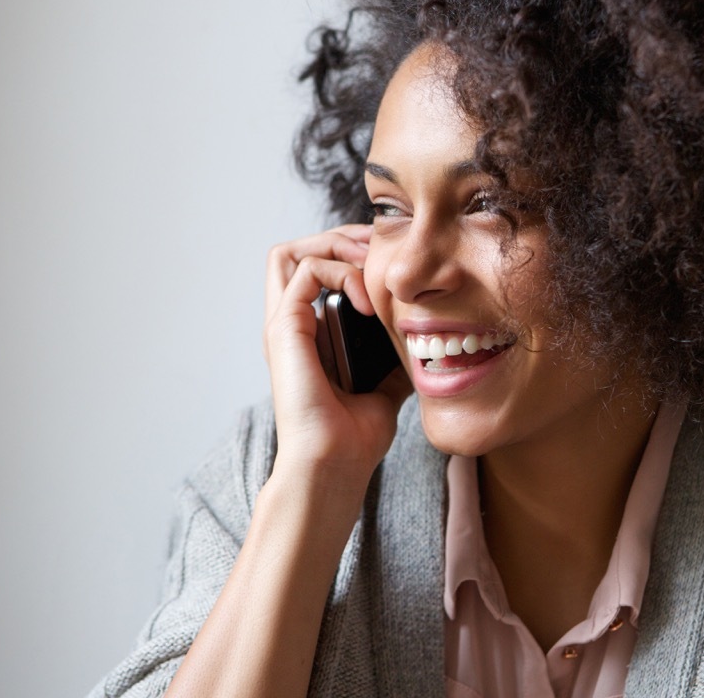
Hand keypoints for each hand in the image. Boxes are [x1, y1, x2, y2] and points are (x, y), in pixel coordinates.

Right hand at [263, 225, 411, 483]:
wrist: (334, 466)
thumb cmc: (354, 439)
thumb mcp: (385, 390)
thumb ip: (393, 363)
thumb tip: (420, 348)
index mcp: (308, 336)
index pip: (313, 271)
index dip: (348, 254)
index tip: (388, 261)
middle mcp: (290, 326)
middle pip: (297, 251)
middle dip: (341, 238)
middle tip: (379, 246)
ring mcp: (283, 326)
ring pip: (290, 252)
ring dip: (334, 245)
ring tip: (369, 262)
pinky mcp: (285, 330)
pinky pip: (306, 271)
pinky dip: (340, 272)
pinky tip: (367, 299)